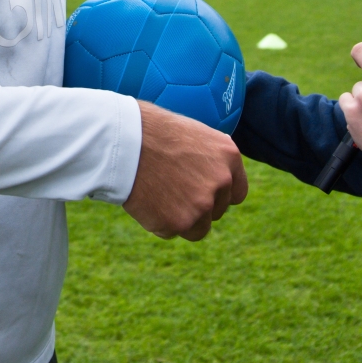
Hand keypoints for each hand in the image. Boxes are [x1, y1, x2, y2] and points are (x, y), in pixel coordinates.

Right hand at [123, 101, 247, 240]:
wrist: (124, 139)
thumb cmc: (151, 131)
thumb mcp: (193, 134)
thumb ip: (210, 159)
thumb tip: (214, 177)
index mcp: (229, 156)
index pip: (237, 192)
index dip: (219, 196)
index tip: (203, 195)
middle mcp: (222, 181)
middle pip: (216, 211)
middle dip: (197, 206)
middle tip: (170, 190)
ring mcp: (202, 204)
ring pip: (198, 227)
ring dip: (180, 218)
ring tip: (157, 195)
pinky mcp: (179, 223)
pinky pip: (170, 232)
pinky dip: (157, 222)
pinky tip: (145, 200)